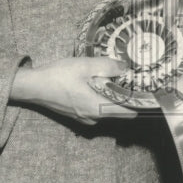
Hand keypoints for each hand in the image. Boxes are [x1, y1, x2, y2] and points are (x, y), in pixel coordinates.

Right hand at [9, 56, 136, 125]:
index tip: (150, 93)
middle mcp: (93, 117)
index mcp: (98, 108)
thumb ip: (108, 66)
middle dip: (129, 100)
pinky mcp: (76, 113)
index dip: (140, 103)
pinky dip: (103, 100)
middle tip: (137, 83)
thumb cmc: (58, 76)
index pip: (128, 112)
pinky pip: (97, 109)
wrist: (32, 87)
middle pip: (119, 112)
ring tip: (122, 82)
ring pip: (108, 111)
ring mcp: (84, 117)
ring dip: (115, 99)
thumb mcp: (85, 65)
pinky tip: (102, 86)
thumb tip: (125, 67)